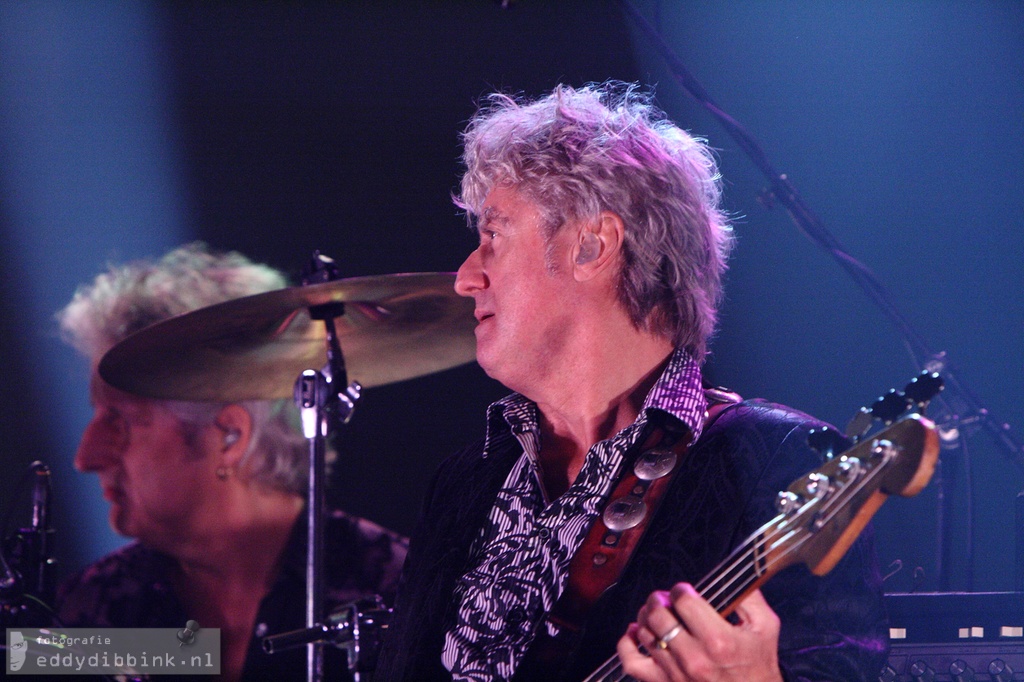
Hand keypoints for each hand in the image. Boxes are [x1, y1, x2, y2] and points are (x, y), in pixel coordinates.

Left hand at [616, 584, 782, 681]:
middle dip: (659, 599)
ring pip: (645, 633)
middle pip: (658, 614)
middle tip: (666, 598)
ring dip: (646, 616)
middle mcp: (693, 657)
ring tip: (655, 613)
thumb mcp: (765, 628)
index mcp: (718, 640)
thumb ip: (750, 597)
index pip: (683, 600)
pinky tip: (634, 633)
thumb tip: (732, 577)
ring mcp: (675, 672)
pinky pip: (631, 662)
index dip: (680, 589)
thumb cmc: (758, 670)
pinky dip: (626, 644)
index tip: (684, 591)